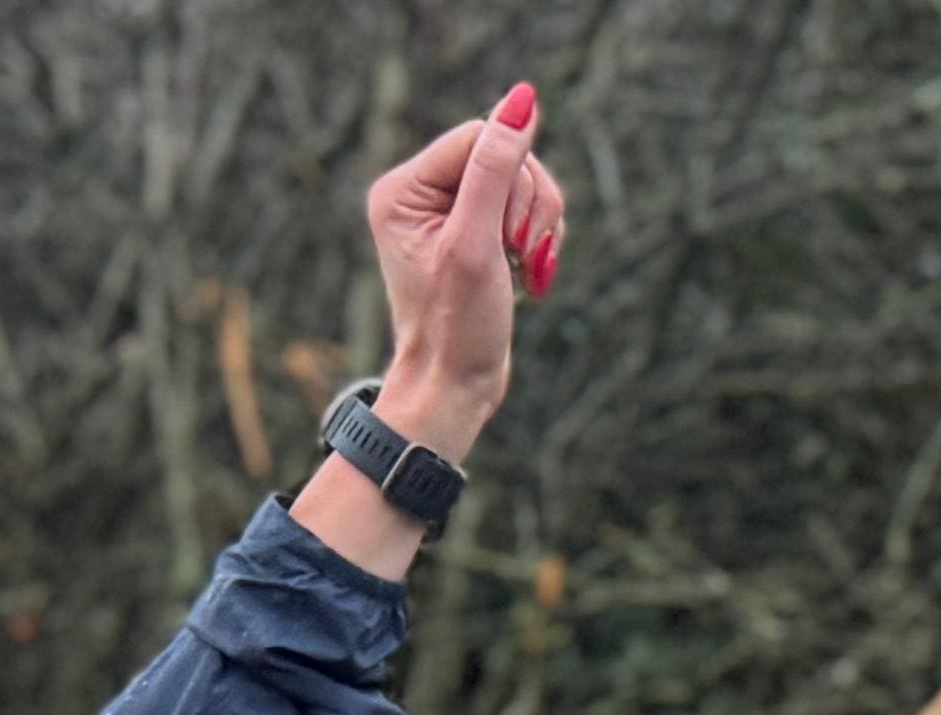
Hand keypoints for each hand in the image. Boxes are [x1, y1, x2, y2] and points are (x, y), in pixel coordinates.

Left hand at [363, 81, 565, 466]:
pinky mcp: (475, 234)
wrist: (454, 390)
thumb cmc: (456, 327)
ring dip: (539, 227)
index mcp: (401, 189)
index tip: (507, 237)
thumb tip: (522, 99)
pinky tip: (526, 276)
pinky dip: (538, 241)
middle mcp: (419, 194)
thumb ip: (497, 167)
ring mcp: (448, 214)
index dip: (512, 180)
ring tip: (524, 270)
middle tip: (517, 257)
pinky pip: (527, 209)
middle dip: (528, 207)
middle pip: (507, 158)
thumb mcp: (477, 241)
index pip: (481, 138)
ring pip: (524, 182)